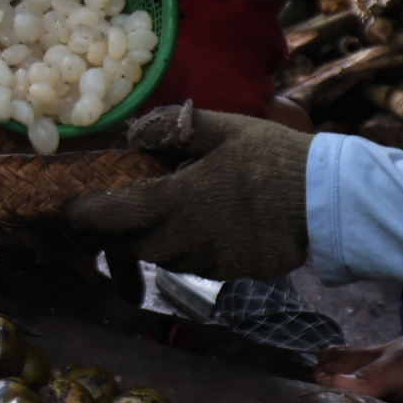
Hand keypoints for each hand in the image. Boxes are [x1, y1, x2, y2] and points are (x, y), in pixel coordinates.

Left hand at [63, 103, 311, 279]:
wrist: (330, 199)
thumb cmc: (275, 158)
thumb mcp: (224, 130)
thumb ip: (176, 129)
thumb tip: (135, 133)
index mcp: (180, 201)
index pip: (117, 216)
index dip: (88, 216)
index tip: (71, 210)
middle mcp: (190, 239)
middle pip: (137, 245)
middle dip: (121, 233)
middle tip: (116, 214)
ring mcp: (216, 261)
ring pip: (169, 259)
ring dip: (159, 241)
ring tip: (167, 215)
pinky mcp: (240, 273)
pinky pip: (203, 265)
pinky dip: (195, 249)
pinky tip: (209, 227)